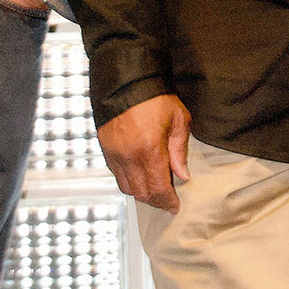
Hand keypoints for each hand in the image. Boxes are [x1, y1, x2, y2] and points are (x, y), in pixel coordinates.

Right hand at [97, 93, 191, 214]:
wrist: (126, 82)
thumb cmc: (155, 98)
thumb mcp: (178, 120)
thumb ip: (179, 152)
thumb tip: (182, 175)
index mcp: (149, 150)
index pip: (158, 188)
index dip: (168, 202)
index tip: (175, 207)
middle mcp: (128, 156)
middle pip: (141, 193)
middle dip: (155, 201)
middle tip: (167, 200)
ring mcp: (114, 154)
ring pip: (126, 187)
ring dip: (141, 193)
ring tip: (154, 190)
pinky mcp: (105, 149)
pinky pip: (116, 175)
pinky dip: (128, 181)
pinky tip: (139, 176)